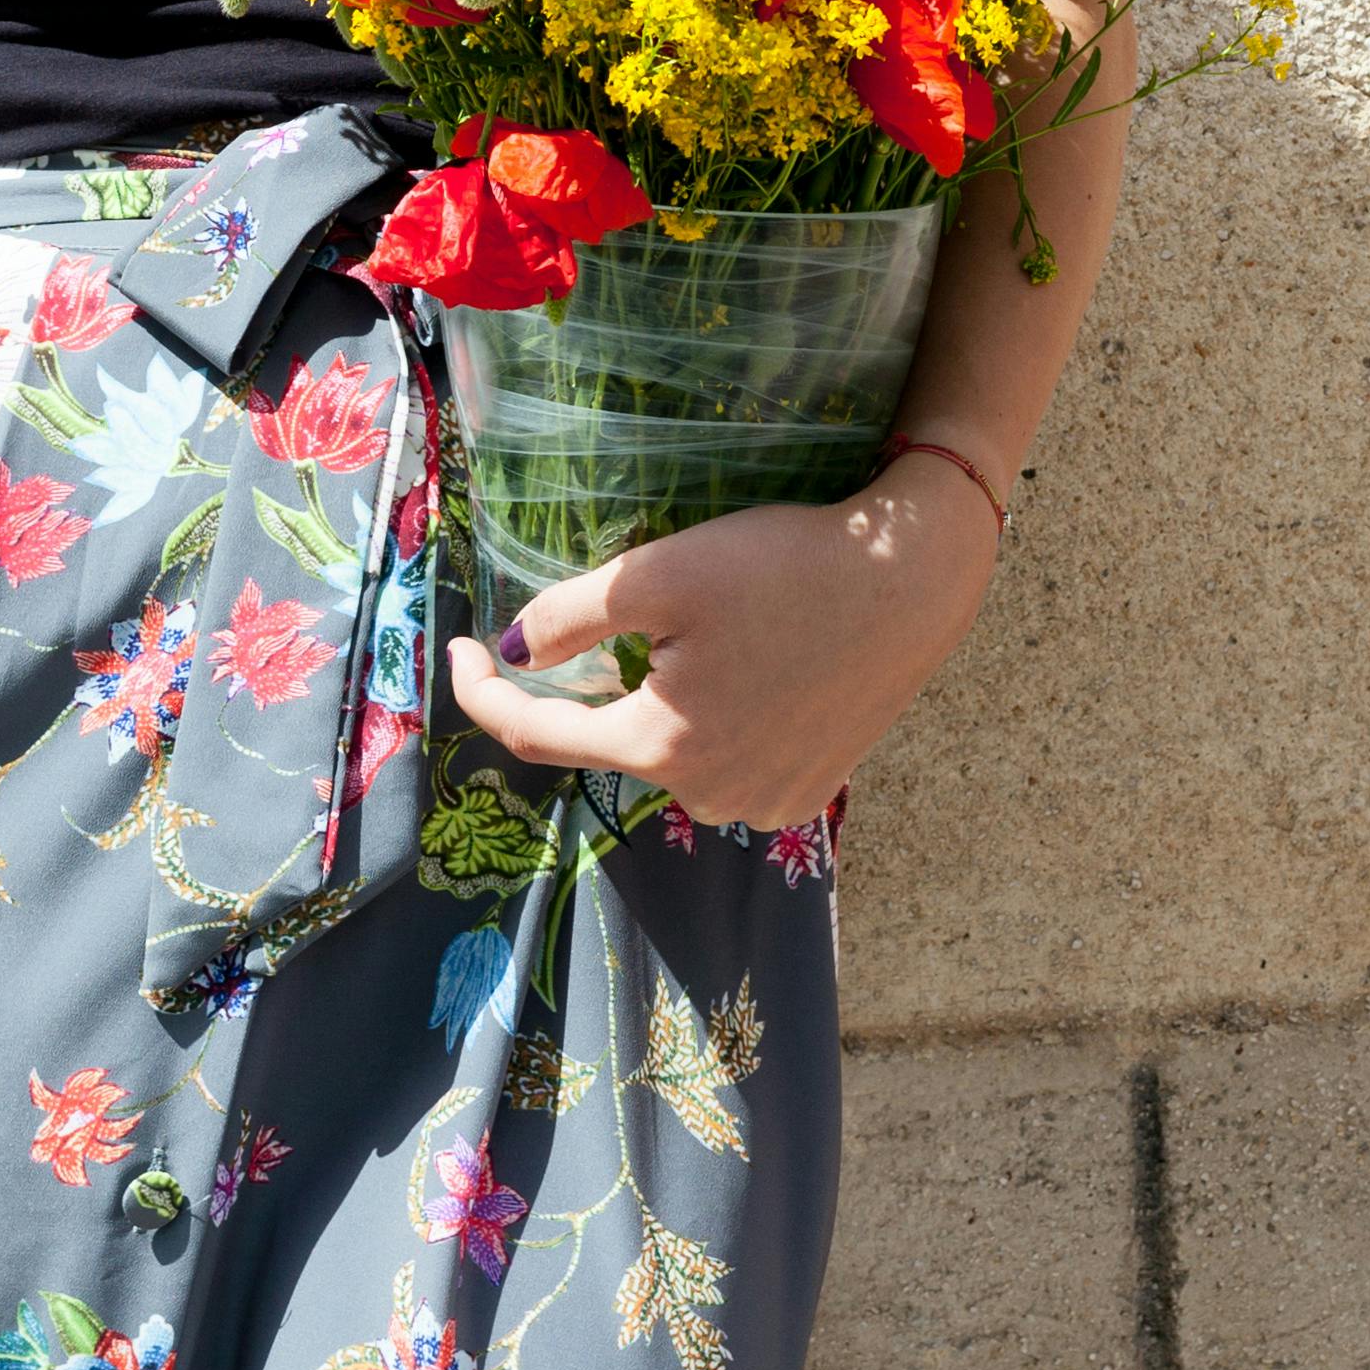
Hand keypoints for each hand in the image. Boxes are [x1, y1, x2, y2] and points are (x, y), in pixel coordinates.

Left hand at [445, 452, 1005, 826]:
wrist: (912, 579)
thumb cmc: (786, 566)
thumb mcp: (659, 574)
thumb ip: (569, 616)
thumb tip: (512, 652)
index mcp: (662, 747)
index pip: (538, 737)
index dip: (482, 692)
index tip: (458, 647)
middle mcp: (708, 795)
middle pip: (613, 742)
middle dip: (594, 687)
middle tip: (611, 617)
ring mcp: (765, 803)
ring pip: (673, 755)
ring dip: (660, 706)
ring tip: (694, 636)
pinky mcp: (809, 790)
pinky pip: (729, 764)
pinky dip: (715, 724)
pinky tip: (744, 670)